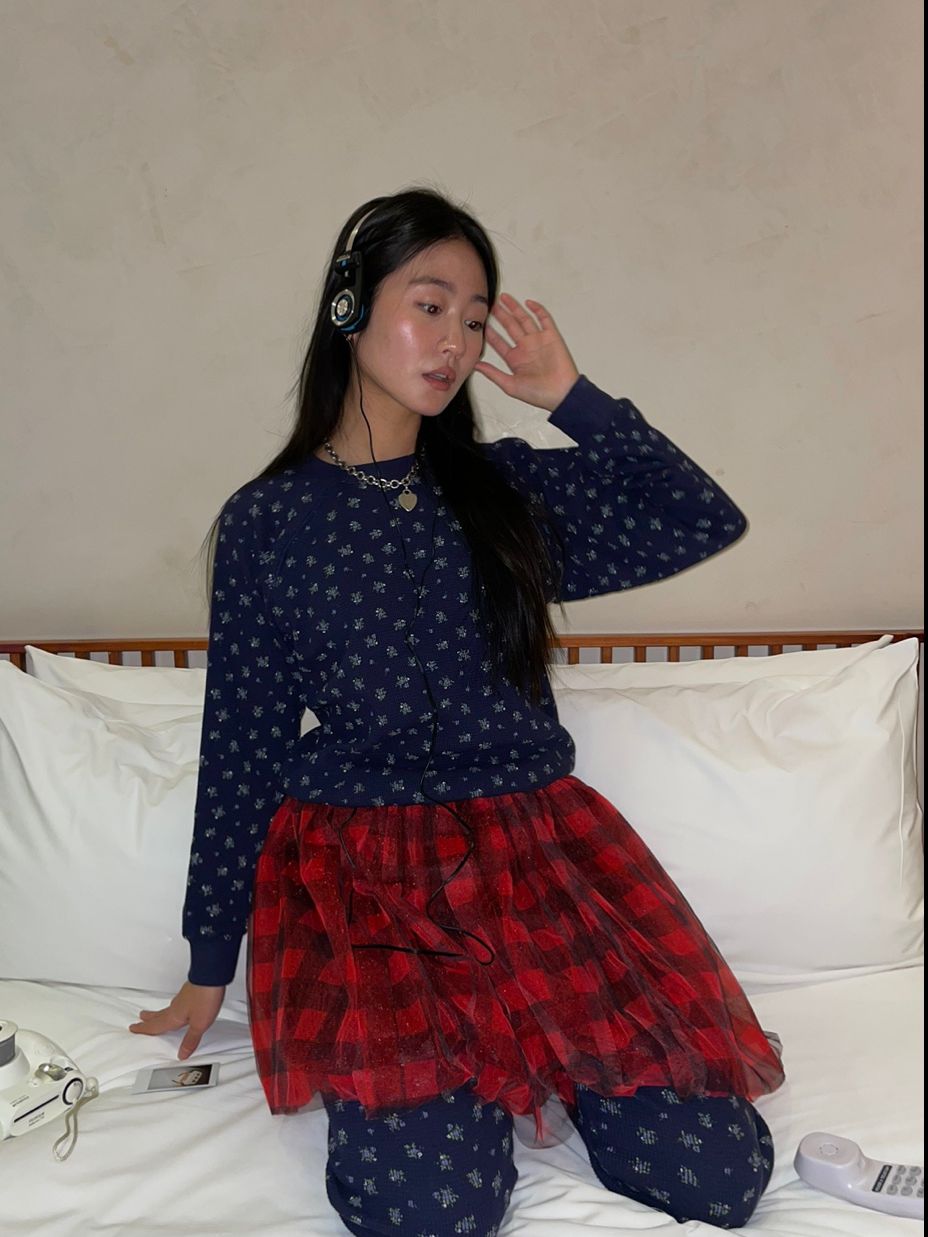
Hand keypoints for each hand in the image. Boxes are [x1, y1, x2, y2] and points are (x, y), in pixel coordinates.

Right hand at [129, 981, 224, 1060]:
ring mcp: (183, 998)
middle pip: (158, 1015)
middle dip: (149, 1019)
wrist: (212, 976)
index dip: (144, 1029)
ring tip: (156, 1014)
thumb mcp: (199, 1025)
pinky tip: (180, 1006)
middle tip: (140, 1018)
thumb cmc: (204, 998)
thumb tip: (182, 1054)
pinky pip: (177, 1002)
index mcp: (173, 1016)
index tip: (133, 1029)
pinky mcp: (191, 991)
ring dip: (159, 1012)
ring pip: (168, 1008)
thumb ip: (190, 1040)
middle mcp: (176, 1006)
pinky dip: (173, 1007)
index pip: (155, 1026)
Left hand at [473, 293, 579, 412]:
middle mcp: (526, 348)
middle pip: (510, 327)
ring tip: (504, 298)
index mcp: (515, 359)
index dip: (490, 333)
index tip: (481, 323)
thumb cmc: (539, 394)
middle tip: (491, 305)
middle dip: (500, 315)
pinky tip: (528, 303)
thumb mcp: (510, 385)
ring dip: (515, 308)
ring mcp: (538, 341)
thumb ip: (492, 374)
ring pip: (524, 319)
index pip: (499, 342)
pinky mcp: (552, 337)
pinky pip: (544, 319)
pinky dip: (538, 310)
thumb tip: (476, 366)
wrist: (562, 394)